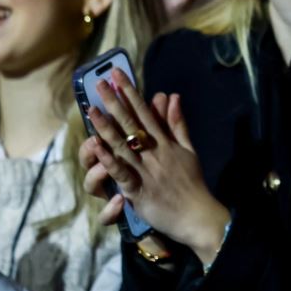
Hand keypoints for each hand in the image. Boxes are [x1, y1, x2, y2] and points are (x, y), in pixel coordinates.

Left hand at [84, 71, 229, 262]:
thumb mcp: (189, 150)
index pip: (145, 113)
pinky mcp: (139, 191)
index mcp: (166, 143)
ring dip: (107, 127)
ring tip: (91, 109)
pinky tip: (97, 148)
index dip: (130, 93)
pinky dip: (109, 161)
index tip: (117, 75)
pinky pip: (122, 173)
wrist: (198, 215)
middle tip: (100, 83)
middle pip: (132, 124)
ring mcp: (146, 171)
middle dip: (115, 102)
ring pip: (124, 146)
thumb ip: (178, 124)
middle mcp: (155, 153)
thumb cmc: (192, 184)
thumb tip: (173, 97)